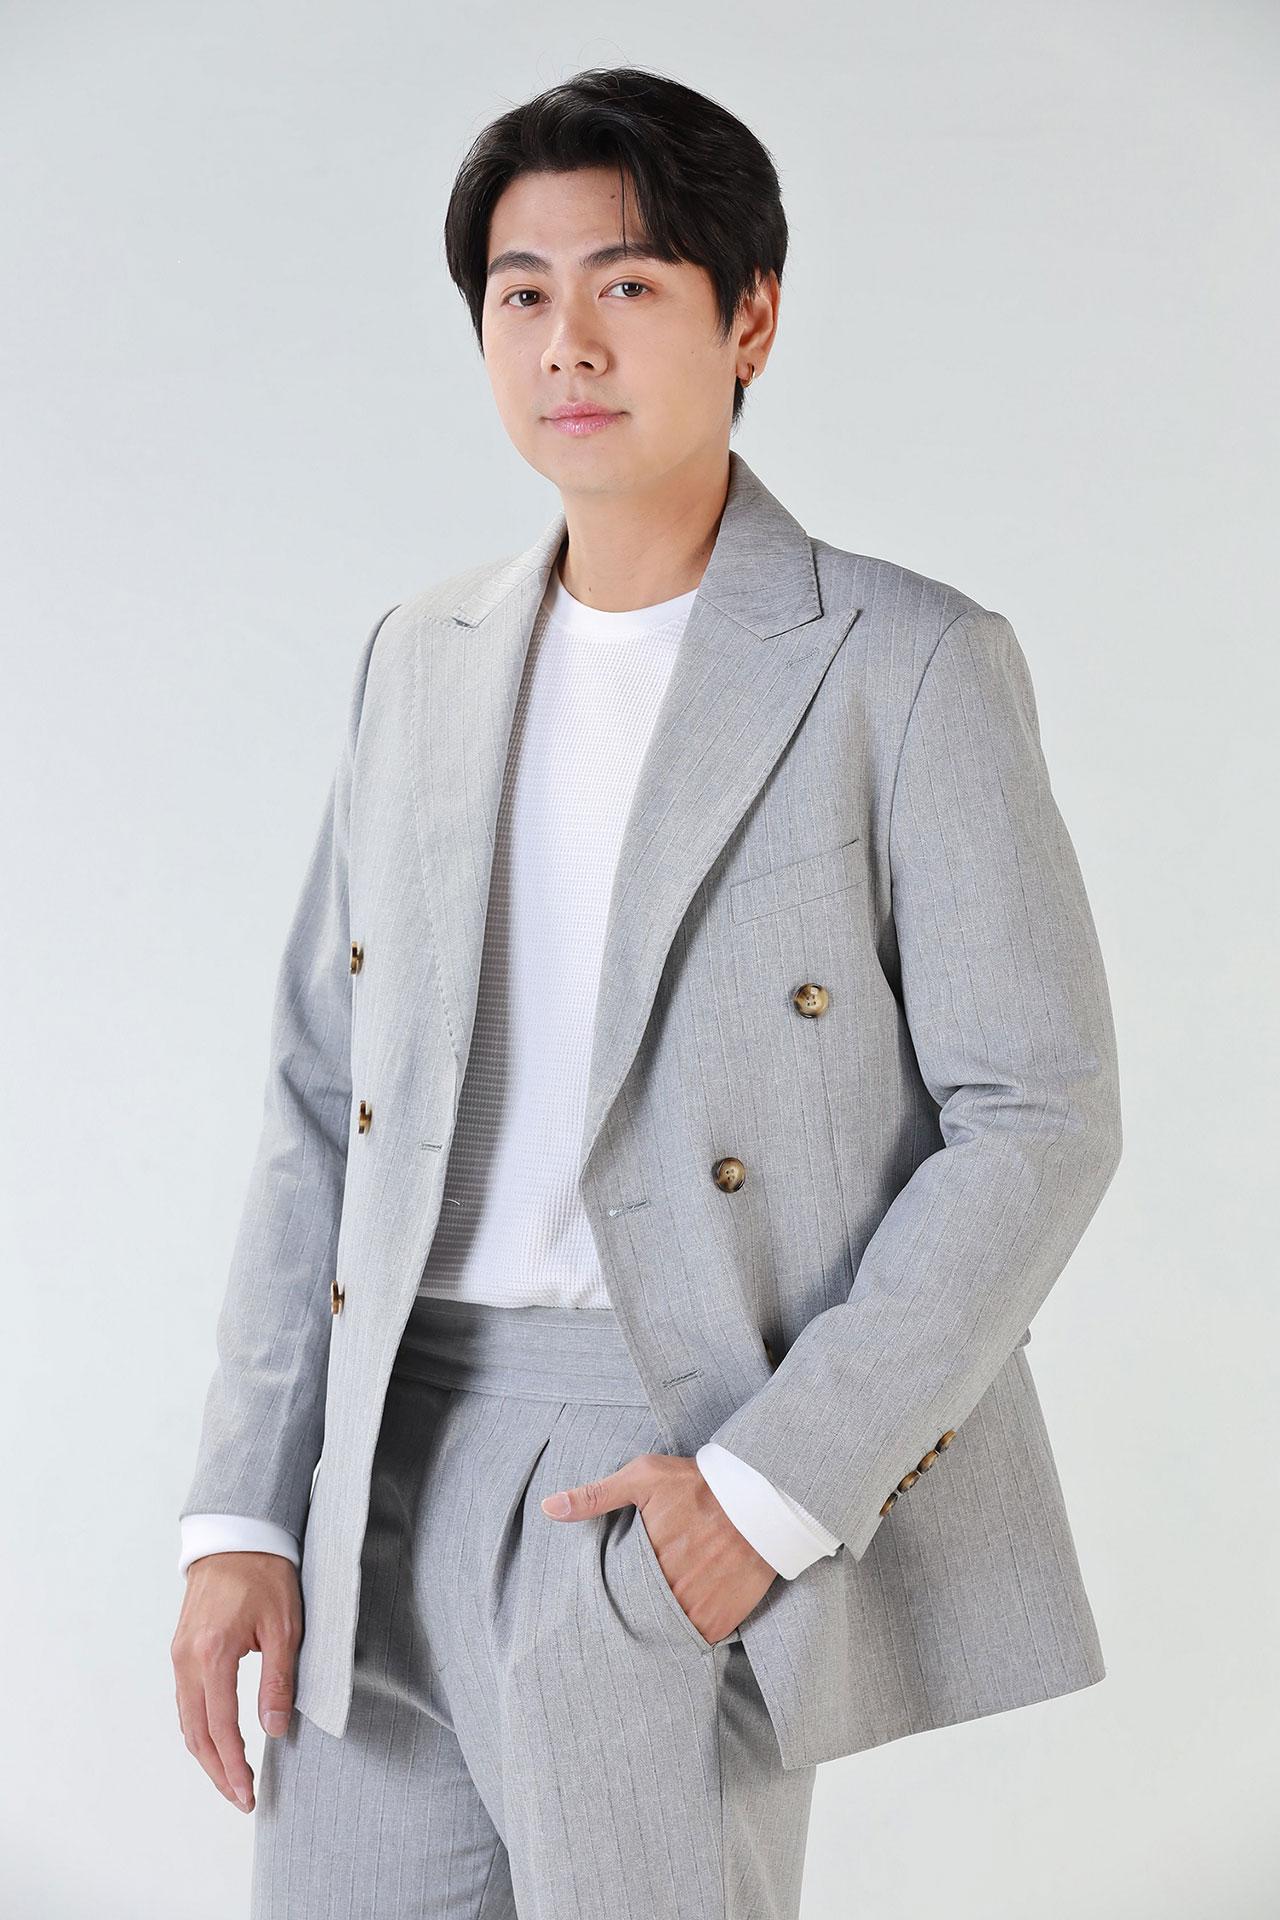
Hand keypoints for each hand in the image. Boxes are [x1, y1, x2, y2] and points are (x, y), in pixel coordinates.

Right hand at [171, 1551, 301, 1811]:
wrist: (237, 1535)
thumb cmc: (266, 1574)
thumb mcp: (284, 1626)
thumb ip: (278, 1680)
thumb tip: (275, 1730)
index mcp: (212, 1655)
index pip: (221, 1728)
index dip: (234, 1766)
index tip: (249, 1794)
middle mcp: (187, 1660)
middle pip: (196, 1734)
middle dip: (218, 1771)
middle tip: (241, 1798)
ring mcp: (179, 1655)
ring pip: (187, 1721)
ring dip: (206, 1755)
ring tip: (231, 1779)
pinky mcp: (180, 1649)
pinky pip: (185, 1701)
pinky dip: (199, 1729)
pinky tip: (216, 1742)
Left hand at [540, 1452, 777, 1644]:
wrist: (764, 1497)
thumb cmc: (699, 1483)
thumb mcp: (645, 1477)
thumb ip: (596, 1495)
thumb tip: (548, 1508)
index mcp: (645, 1558)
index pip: (612, 1592)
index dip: (608, 1595)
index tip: (607, 1593)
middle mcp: (669, 1589)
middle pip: (636, 1616)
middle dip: (630, 1614)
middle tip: (630, 1608)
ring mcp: (696, 1609)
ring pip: (663, 1633)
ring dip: (656, 1629)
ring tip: (651, 1620)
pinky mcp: (722, 1621)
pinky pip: (694, 1642)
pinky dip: (686, 1637)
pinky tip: (680, 1624)